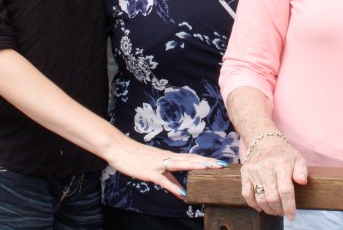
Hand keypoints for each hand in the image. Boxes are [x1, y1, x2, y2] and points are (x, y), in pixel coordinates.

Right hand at [103, 139, 226, 199]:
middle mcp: (167, 159)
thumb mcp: (154, 168)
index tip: (220, 163)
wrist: (119, 148)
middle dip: (208, 162)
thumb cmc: (136, 157)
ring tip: (211, 169)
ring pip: (181, 165)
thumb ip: (168, 179)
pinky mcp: (150, 172)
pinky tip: (182, 193)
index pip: (192, 158)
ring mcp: (159, 164)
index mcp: (169, 157)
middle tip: (223, 164)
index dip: (206, 161)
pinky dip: (173, 186)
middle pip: (191, 159)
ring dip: (196, 166)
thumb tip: (180, 190)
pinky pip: (164, 180)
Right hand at [240, 136, 308, 219]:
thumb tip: (302, 182)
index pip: (285, 190)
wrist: (264, 141)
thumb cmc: (284, 153)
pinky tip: (261, 206)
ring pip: (260, 198)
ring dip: (268, 209)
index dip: (288, 206)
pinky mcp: (245, 173)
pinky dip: (253, 204)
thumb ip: (302, 171)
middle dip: (279, 210)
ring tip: (274, 210)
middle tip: (283, 212)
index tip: (291, 216)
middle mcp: (266, 167)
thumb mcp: (298, 158)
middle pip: (272, 197)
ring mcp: (254, 170)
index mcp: (281, 164)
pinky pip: (246, 194)